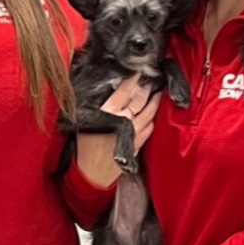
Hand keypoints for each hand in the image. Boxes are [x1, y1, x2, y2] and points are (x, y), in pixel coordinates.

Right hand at [75, 74, 161, 188]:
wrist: (92, 172)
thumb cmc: (85, 146)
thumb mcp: (85, 122)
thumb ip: (97, 108)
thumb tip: (107, 93)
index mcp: (109, 112)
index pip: (124, 91)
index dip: (132, 80)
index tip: (138, 72)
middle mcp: (124, 120)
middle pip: (139, 99)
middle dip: (146, 88)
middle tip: (150, 80)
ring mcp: (134, 132)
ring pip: (149, 112)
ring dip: (154, 101)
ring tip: (158, 93)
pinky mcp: (139, 143)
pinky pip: (150, 127)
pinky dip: (152, 119)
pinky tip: (153, 115)